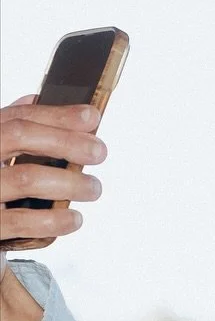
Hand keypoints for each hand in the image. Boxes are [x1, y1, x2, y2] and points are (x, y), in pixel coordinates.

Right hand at [1, 97, 106, 250]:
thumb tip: (37, 100)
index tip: (91, 117)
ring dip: (70, 182)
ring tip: (92, 188)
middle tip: (98, 152)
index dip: (57, 115)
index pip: (16, 117)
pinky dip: (56, 219)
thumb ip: (10, 132)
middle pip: (19, 136)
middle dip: (66, 141)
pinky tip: (74, 218)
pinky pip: (23, 221)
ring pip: (27, 178)